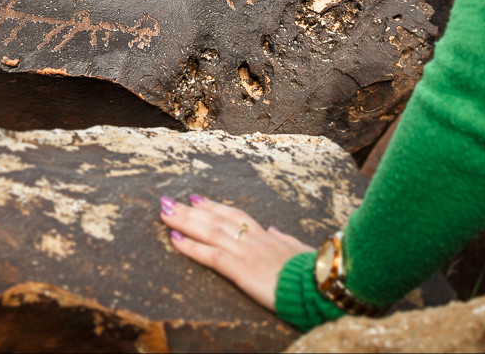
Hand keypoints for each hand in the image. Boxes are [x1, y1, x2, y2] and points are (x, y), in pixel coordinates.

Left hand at [160, 193, 313, 311]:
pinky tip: (174, 239)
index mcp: (267, 237)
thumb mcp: (300, 251)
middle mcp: (254, 239)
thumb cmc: (315, 271)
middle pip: (217, 219)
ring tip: (164, 212)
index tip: (196, 198)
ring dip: (185, 221)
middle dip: (191, 210)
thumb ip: (285, 240)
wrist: (321, 285)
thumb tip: (275, 230)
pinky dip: (191, 246)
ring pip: (210, 231)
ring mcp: (247, 253)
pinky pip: (211, 256)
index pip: (236, 216)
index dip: (214, 207)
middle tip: (168, 200)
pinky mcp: (242, 269)